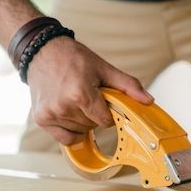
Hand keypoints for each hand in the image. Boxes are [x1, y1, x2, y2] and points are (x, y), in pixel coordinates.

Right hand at [26, 36, 153, 144]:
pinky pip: (65, 138)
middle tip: (88, 96)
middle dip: (95, 115)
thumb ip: (128, 86)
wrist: (42, 51)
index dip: (108, 113)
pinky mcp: (41, 119)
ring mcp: (50, 114)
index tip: (104, 101)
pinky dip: (71, 131)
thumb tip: (148, 100)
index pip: (105, 121)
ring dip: (82, 121)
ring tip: (75, 100)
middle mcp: (63, 106)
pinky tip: (70, 115)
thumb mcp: (104, 69)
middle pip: (92, 126)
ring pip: (80, 132)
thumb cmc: (73, 58)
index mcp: (80, 93)